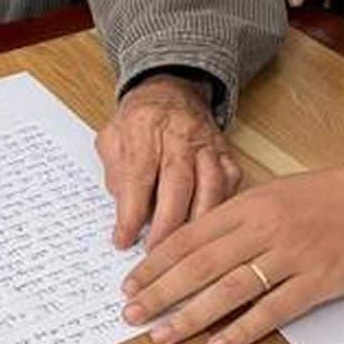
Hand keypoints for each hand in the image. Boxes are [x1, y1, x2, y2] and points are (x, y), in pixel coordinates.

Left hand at [96, 73, 240, 249]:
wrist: (172, 89)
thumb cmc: (139, 119)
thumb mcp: (112, 137)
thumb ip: (115, 172)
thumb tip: (124, 212)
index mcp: (144, 125)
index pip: (138, 175)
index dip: (131, 213)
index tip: (123, 241)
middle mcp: (179, 133)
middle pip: (177, 183)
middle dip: (166, 224)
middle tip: (155, 254)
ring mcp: (207, 142)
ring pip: (210, 185)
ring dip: (197, 222)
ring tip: (185, 252)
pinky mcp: (225, 151)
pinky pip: (231, 181)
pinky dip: (222, 206)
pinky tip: (211, 229)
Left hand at [120, 159, 343, 343]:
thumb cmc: (328, 195)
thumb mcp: (275, 193)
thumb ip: (238, 216)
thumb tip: (197, 243)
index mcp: (250, 204)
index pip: (191, 235)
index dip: (157, 262)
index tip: (131, 282)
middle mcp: (265, 228)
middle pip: (201, 264)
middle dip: (161, 291)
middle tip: (131, 313)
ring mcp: (291, 255)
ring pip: (230, 288)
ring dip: (192, 315)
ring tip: (163, 334)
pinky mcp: (317, 281)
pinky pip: (273, 309)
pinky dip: (243, 329)